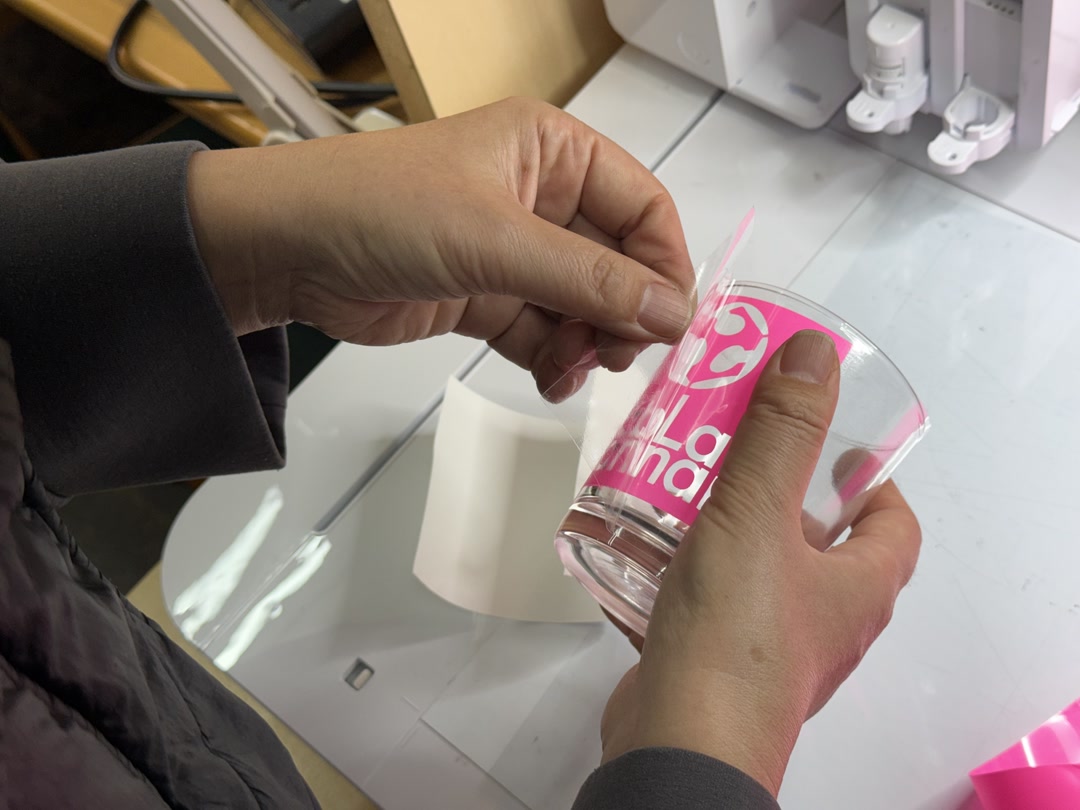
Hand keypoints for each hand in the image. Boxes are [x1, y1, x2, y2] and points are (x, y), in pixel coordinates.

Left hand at [185, 98, 695, 395]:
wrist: (285, 250)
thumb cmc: (382, 211)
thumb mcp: (496, 240)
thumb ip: (589, 281)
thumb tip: (675, 315)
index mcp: (552, 151)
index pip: (642, 206)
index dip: (664, 264)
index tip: (672, 324)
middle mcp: (540, 196)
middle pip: (618, 262)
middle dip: (622, 313)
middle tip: (617, 356)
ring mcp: (512, 251)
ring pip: (582, 305)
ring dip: (588, 344)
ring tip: (573, 369)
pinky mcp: (485, 298)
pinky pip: (543, 333)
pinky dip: (554, 360)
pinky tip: (551, 380)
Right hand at [600, 330, 920, 795]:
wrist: (678, 739)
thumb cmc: (735, 630)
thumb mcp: (759, 514)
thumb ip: (782, 433)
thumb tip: (816, 353)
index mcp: (857, 588)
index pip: (893, 528)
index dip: (873, 485)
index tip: (836, 447)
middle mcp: (824, 622)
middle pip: (819, 546)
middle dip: (781, 496)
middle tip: (740, 452)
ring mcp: (769, 647)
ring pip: (757, 574)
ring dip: (725, 531)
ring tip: (683, 486)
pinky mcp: (716, 662)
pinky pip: (709, 605)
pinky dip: (683, 572)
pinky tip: (642, 544)